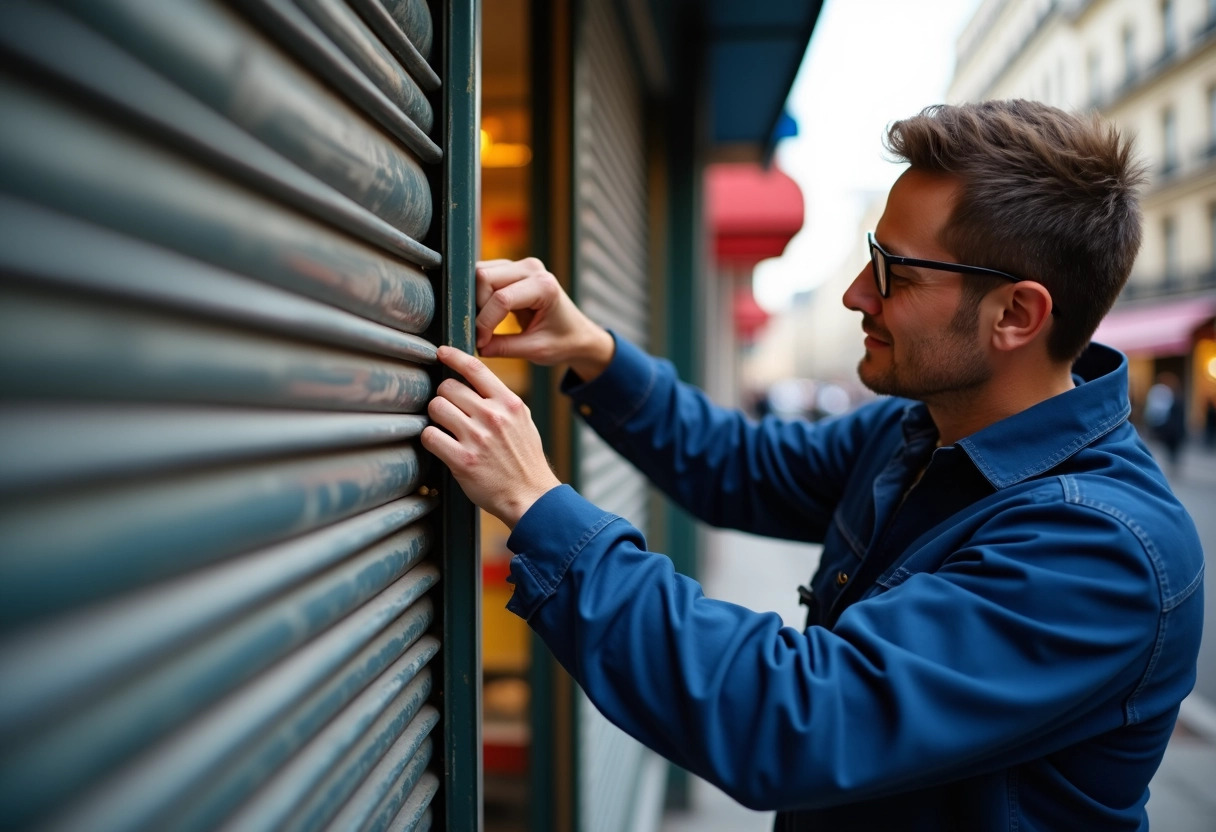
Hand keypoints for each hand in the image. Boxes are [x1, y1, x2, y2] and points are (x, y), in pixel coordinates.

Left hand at [421, 345, 561, 527]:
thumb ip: (501, 400)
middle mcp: (493, 416)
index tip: (441, 352)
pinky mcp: (462, 460)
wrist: (531, 496)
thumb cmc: (524, 459)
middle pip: (449, 387)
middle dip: (444, 397)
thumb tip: (474, 380)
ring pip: (436, 407)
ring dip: (436, 417)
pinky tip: (441, 444)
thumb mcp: (522, 421)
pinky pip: (430, 436)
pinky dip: (431, 439)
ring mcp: (477, 438)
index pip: (475, 368)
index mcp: (509, 403)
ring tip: (446, 427)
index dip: (453, 356)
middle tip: (450, 410)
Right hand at [475, 257, 614, 380]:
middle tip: (478, 332)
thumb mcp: (535, 350)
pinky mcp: (511, 268)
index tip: (480, 343)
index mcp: (544, 286)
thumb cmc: (563, 342)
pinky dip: (477, 295)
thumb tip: (474, 347)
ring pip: (479, 273)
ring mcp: (520, 265)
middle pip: (484, 277)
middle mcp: (531, 268)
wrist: (577, 333)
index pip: (501, 298)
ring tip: (481, 325)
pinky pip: (483, 275)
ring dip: (475, 300)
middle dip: (476, 306)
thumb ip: (504, 348)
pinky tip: (483, 315)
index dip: (485, 322)